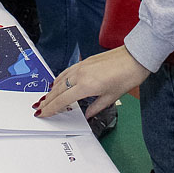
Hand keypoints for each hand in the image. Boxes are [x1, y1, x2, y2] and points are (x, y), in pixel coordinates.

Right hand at [34, 47, 151, 118]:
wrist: (135, 58)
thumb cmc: (126, 77)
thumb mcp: (112, 97)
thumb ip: (96, 107)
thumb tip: (87, 115)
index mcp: (86, 86)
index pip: (63, 100)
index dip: (51, 108)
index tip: (42, 114)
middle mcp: (80, 75)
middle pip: (58, 90)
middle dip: (47, 101)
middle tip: (38, 109)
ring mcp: (81, 66)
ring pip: (60, 80)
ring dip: (51, 90)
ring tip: (45, 99)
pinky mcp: (85, 61)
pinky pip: (67, 72)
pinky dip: (59, 79)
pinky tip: (57, 83)